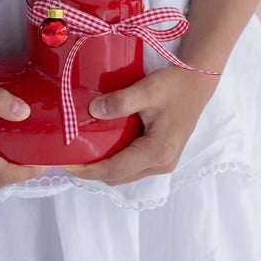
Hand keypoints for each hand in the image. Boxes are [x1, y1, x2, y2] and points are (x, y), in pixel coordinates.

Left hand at [62, 65, 219, 185]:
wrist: (198, 83)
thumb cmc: (175, 85)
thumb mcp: (148, 89)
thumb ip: (121, 102)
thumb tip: (92, 112)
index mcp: (158, 152)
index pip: (114, 169)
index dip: (86, 169)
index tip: (63, 163)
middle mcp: (161, 164)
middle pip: (118, 176)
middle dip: (90, 171)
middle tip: (65, 157)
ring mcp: (163, 162)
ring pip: (125, 173)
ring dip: (102, 167)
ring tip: (78, 152)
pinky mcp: (161, 156)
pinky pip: (132, 166)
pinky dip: (114, 161)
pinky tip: (99, 147)